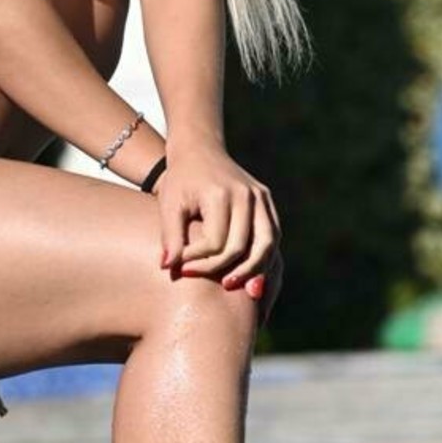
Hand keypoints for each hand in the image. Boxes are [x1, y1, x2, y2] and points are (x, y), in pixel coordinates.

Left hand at [154, 143, 282, 317]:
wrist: (199, 151)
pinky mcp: (267, 202)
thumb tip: (169, 268)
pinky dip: (267, 259)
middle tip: (218, 288)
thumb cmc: (180, 181)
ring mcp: (261, 197)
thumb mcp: (169, 204)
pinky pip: (273, 236)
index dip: (200, 261)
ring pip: (268, 244)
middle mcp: (247, 195)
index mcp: (221, 194)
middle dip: (230, 270)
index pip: (217, 242)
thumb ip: (170, 236)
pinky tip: (256, 277)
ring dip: (257, 270)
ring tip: (244, 291)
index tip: (181, 269)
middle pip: (246, 246)